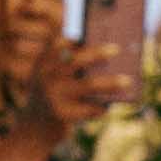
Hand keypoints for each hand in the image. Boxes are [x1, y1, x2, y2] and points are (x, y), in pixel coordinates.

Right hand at [17, 38, 135, 149]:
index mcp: (44, 64)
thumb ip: (70, 66)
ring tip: (128, 81)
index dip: (74, 35)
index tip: (91, 28)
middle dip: (98, 53)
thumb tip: (111, 54)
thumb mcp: (52, 80)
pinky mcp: (62, 114)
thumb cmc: (53, 98)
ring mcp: (53, 96)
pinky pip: (89, 108)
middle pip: (77, 60)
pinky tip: (108, 108)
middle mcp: (46, 77)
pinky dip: (101, 107)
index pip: (58, 43)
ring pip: (89, 84)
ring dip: (111, 82)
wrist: (32, 132)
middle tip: (117, 49)